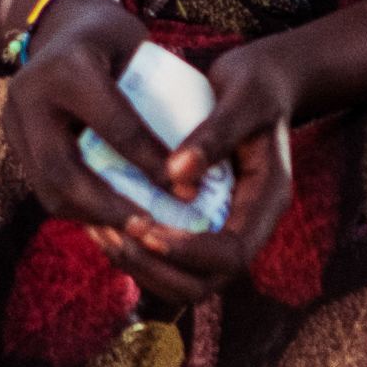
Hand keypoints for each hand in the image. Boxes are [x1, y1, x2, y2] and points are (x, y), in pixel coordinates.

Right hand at [2, 0, 165, 235]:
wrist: (61, 25)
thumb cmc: (112, 38)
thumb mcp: (137, 50)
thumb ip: (153, 97)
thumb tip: (188, 164)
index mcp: (69, 66)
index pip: (113, 126)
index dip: (150, 163)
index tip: (184, 190)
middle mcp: (31, 95)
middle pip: (62, 169)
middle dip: (107, 206)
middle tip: (147, 228)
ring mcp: (14, 119)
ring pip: (46, 187)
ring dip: (90, 216)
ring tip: (130, 231)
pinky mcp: (12, 138)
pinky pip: (43, 186)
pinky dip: (78, 208)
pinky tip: (109, 220)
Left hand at [102, 39, 299, 301]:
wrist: (259, 83)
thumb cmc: (256, 84)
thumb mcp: (245, 96)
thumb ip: (217, 132)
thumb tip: (176, 173)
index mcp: (266, 202)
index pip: (234, 253)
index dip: (190, 251)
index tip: (148, 229)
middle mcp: (245, 226)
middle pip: (204, 282)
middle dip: (157, 268)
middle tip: (117, 234)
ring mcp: (220, 229)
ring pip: (180, 281)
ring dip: (139, 267)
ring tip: (102, 231)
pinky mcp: (195, 223)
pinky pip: (165, 257)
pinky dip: (133, 252)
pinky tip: (100, 222)